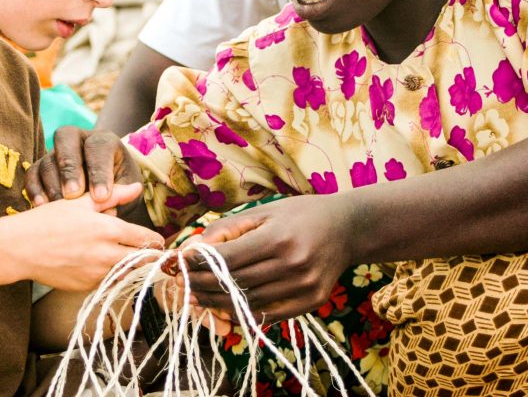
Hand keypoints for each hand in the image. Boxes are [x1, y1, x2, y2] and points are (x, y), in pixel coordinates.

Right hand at [0, 197, 163, 291]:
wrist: (19, 248)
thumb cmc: (49, 220)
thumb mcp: (81, 202)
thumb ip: (114, 194)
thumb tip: (137, 187)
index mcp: (109, 231)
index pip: (148, 240)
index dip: (156, 241)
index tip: (158, 241)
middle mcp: (106, 255)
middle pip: (143, 261)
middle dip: (148, 257)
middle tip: (146, 251)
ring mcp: (96, 274)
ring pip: (126, 273)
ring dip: (128, 266)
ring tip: (119, 255)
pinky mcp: (86, 287)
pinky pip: (107, 281)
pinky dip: (108, 274)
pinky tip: (97, 262)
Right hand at [24, 126, 142, 205]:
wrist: (107, 192)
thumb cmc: (121, 187)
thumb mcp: (127, 187)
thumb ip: (119, 193)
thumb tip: (108, 207)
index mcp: (104, 140)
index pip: (98, 147)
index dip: (99, 171)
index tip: (101, 197)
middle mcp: (79, 139)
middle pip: (66, 139)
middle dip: (69, 168)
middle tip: (73, 195)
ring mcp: (57, 152)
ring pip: (48, 159)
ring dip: (52, 183)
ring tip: (59, 207)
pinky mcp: (42, 167)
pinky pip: (32, 173)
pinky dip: (35, 189)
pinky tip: (41, 206)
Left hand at [183, 194, 353, 322]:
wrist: (347, 228)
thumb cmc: (299, 215)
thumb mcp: (263, 212)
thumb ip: (227, 229)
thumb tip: (193, 249)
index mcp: (278, 238)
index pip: (228, 259)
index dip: (200, 264)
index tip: (181, 263)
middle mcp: (293, 264)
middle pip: (235, 283)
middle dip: (203, 285)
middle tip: (182, 285)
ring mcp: (304, 287)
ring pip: (249, 303)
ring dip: (218, 303)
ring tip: (197, 298)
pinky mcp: (312, 302)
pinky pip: (269, 315)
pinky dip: (244, 313)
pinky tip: (226, 307)